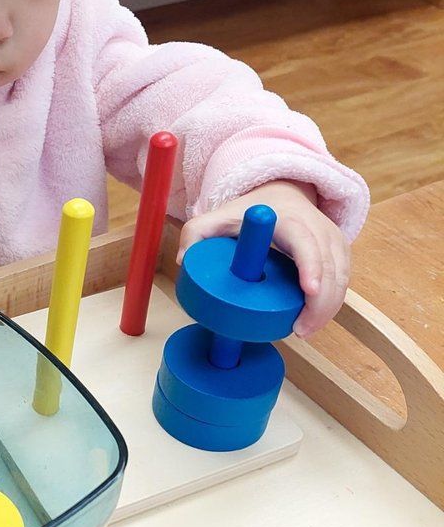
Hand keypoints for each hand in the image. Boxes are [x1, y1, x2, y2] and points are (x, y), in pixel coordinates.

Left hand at [177, 180, 349, 336]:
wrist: (281, 194)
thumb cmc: (248, 212)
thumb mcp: (216, 217)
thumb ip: (195, 233)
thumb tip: (183, 261)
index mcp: (288, 219)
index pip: (306, 243)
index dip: (311, 266)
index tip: (309, 290)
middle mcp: (316, 227)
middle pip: (329, 268)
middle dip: (319, 303)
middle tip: (299, 331)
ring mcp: (332, 239)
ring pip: (340, 278)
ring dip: (327, 309)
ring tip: (304, 331)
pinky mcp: (340, 251)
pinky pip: (343, 280)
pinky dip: (332, 303)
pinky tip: (314, 321)